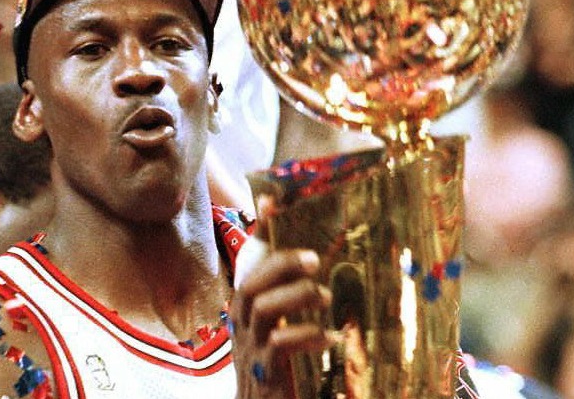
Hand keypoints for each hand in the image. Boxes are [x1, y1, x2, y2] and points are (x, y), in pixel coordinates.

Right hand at [231, 246, 333, 397]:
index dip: (258, 235)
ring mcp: (250, 348)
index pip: (248, 265)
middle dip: (281, 265)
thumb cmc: (271, 367)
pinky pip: (281, 345)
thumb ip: (286, 298)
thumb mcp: (275, 328)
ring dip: (297, 297)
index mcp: (244, 309)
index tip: (270, 201)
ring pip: (264, 310)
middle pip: (251, 284)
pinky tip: (332, 337)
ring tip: (327, 298)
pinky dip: (308, 336)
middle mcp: (241, 325)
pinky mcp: (265, 371)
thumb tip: (311, 265)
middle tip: (315, 259)